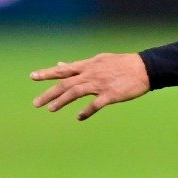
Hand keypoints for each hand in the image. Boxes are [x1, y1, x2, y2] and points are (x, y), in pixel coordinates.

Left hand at [30, 52, 149, 120]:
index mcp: (88, 65)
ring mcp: (100, 84)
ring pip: (76, 92)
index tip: (33, 76)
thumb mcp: (98, 61)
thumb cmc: (121, 65)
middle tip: (36, 103)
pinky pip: (96, 104)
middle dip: (49, 93)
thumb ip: (79, 65)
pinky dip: (86, 111)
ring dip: (62, 101)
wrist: (144, 68)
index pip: (64, 70)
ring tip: (51, 109)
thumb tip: (61, 64)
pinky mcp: (111, 94)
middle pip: (66, 83)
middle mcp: (91, 74)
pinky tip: (79, 117)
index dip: (48, 73)